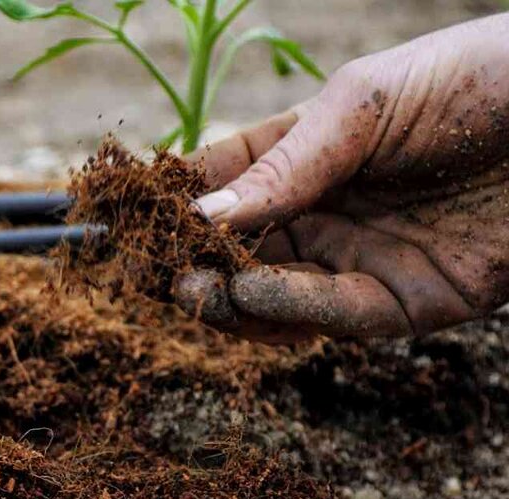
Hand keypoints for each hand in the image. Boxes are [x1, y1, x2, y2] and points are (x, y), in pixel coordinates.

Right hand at [178, 14, 508, 340]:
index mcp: (309, 152)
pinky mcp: (405, 303)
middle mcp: (326, 211)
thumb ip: (285, 163)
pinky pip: (333, 316)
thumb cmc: (477, 80)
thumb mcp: (365, 103)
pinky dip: (287, 309)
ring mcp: (361, 260)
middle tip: (156, 270)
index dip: (174, 200)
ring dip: (229, 297)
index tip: (127, 218)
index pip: (223, 182)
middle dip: (192, 262)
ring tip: (194, 287)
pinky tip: (252, 294)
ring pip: (273, 296)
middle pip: (237, 251)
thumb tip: (202, 215)